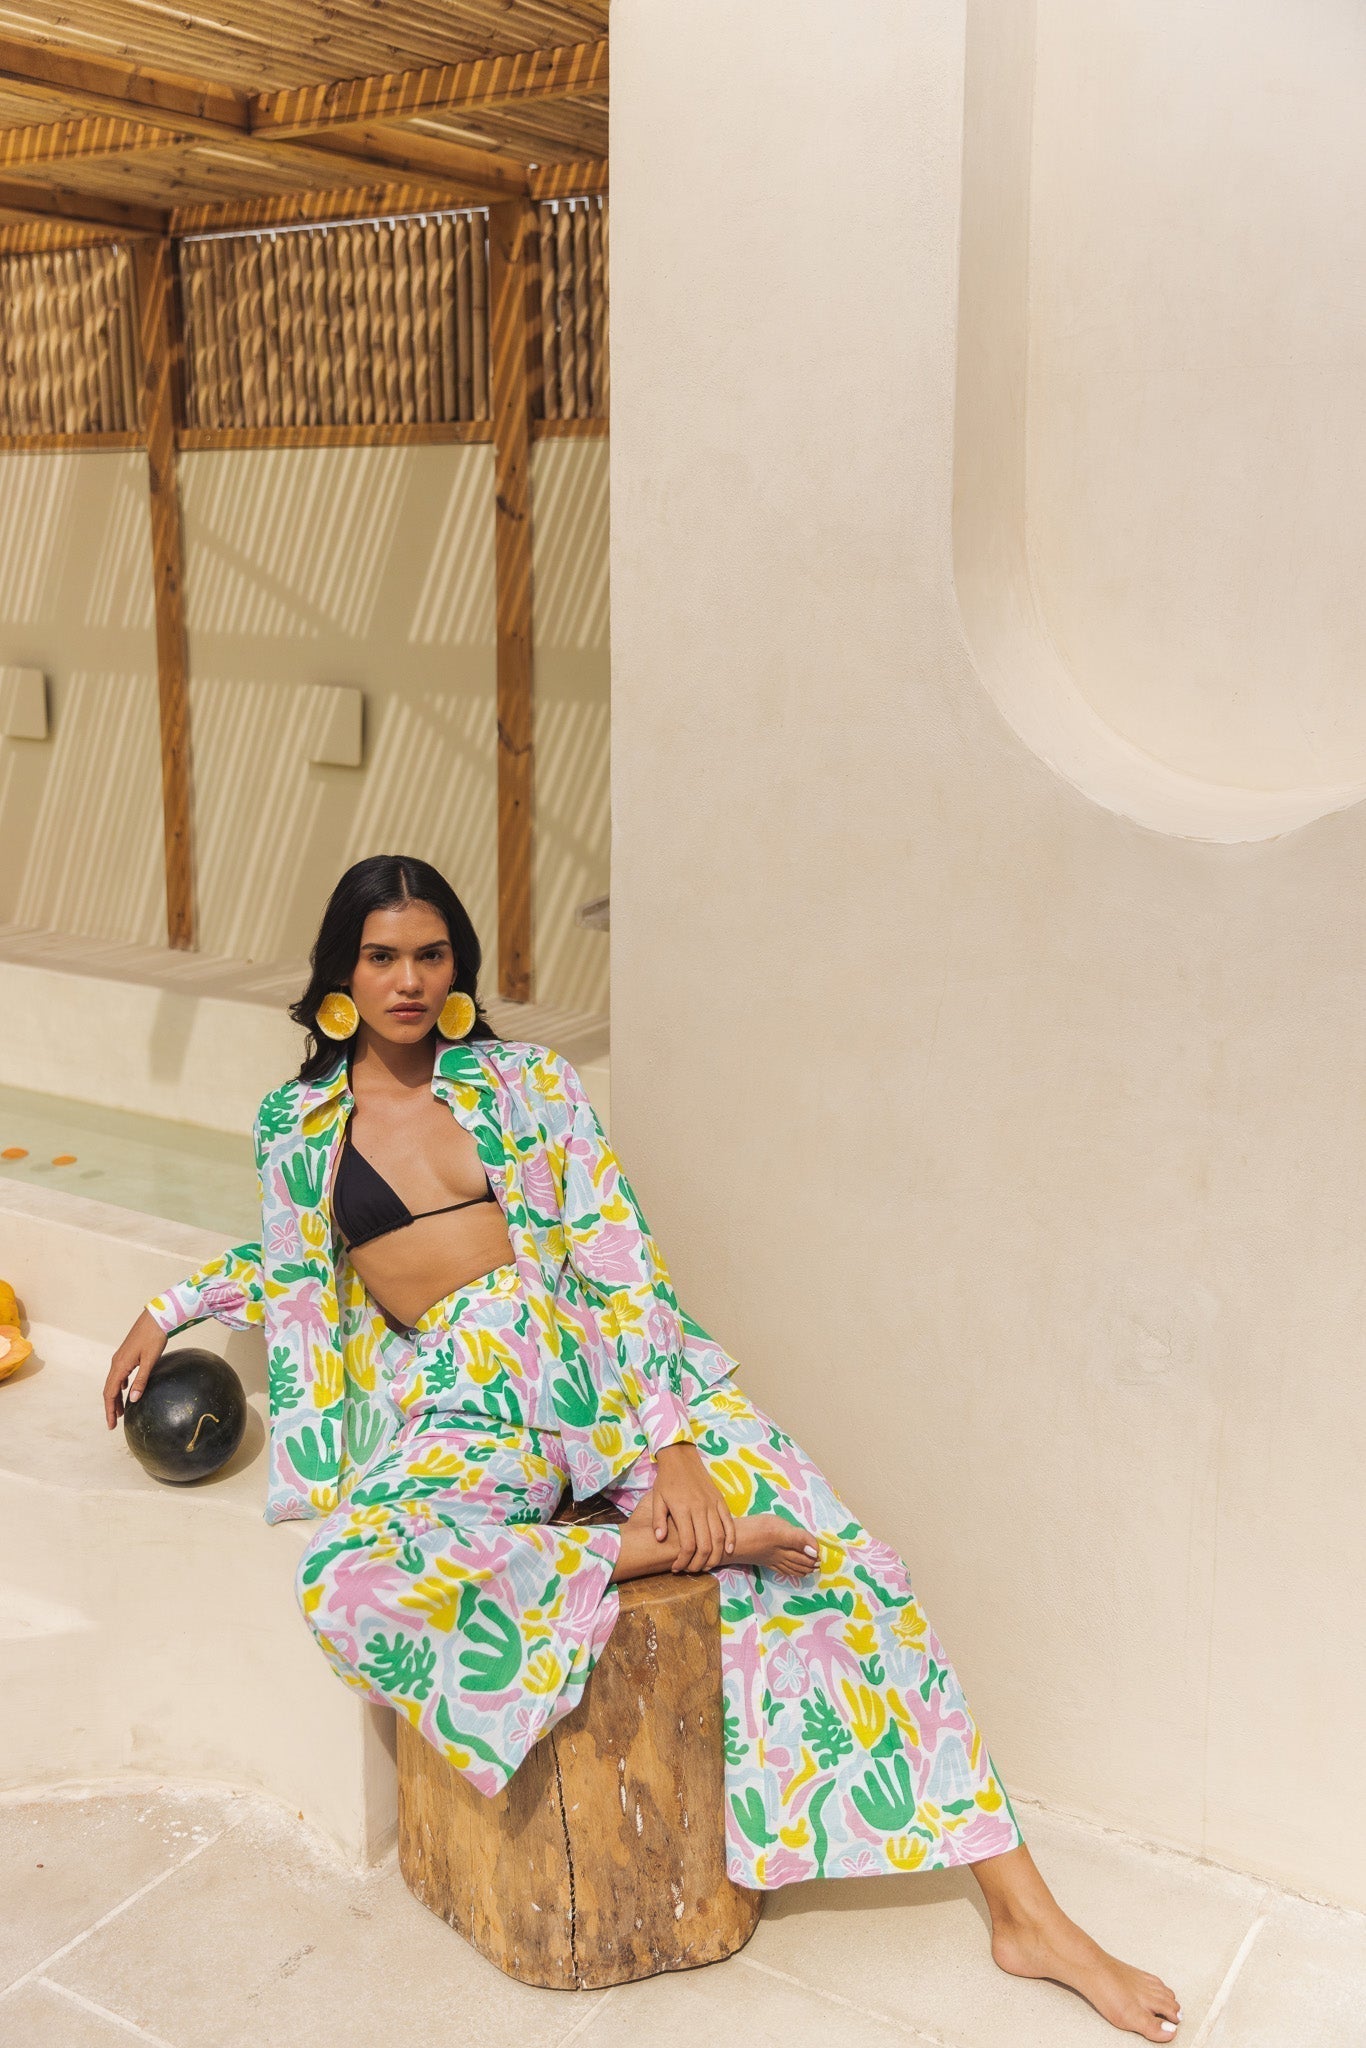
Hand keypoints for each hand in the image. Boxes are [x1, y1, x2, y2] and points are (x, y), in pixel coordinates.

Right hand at [103, 1310, 167, 1428]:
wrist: (156, 1317)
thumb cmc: (154, 1337)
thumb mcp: (150, 1360)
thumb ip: (142, 1380)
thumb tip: (134, 1400)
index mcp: (120, 1366)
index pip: (110, 1393)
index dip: (109, 1410)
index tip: (111, 1425)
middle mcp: (117, 1362)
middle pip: (109, 1389)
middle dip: (111, 1407)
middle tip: (114, 1423)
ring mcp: (120, 1358)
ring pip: (114, 1382)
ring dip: (116, 1397)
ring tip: (121, 1410)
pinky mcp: (127, 1354)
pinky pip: (120, 1374)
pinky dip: (121, 1386)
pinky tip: (128, 1390)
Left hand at [647, 1442, 735, 1572]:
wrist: (680, 1458)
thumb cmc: (666, 1480)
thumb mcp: (656, 1499)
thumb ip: (658, 1520)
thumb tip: (659, 1539)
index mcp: (682, 1510)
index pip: (688, 1544)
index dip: (683, 1560)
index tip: (676, 1568)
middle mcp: (700, 1509)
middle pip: (705, 1544)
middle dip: (699, 1563)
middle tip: (692, 1570)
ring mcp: (712, 1504)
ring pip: (719, 1536)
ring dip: (715, 1555)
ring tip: (707, 1565)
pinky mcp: (720, 1500)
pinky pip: (729, 1522)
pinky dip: (731, 1538)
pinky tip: (728, 1550)